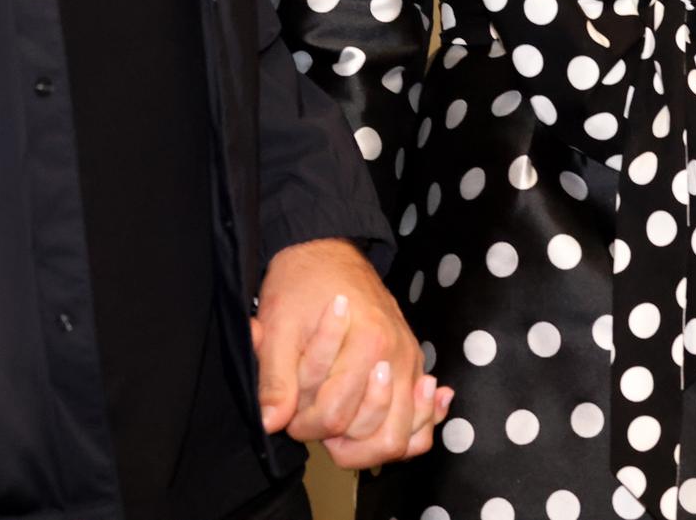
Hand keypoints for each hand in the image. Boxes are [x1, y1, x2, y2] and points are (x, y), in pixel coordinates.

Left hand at [251, 239, 448, 467]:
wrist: (328, 251)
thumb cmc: (302, 285)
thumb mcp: (279, 326)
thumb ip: (275, 378)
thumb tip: (271, 423)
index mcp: (367, 342)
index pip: (336, 417)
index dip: (304, 426)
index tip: (289, 414)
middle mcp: (396, 354)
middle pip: (374, 434)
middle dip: (333, 437)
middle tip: (310, 419)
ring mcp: (410, 361)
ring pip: (403, 436)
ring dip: (369, 445)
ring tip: (343, 435)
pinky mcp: (413, 364)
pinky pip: (425, 415)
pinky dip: (418, 428)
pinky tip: (402, 426)